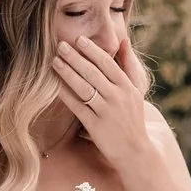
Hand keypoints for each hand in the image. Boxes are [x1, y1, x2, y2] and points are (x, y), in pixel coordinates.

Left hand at [53, 32, 155, 170]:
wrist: (135, 151)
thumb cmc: (133, 118)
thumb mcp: (136, 90)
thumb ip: (129, 65)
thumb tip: (123, 40)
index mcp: (127, 87)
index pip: (108, 64)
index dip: (92, 50)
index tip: (79, 39)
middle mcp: (118, 97)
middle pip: (93, 73)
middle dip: (75, 58)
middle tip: (60, 45)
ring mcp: (107, 112)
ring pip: (84, 88)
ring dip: (68, 73)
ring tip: (55, 61)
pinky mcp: (96, 126)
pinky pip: (78, 107)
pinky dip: (66, 95)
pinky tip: (55, 86)